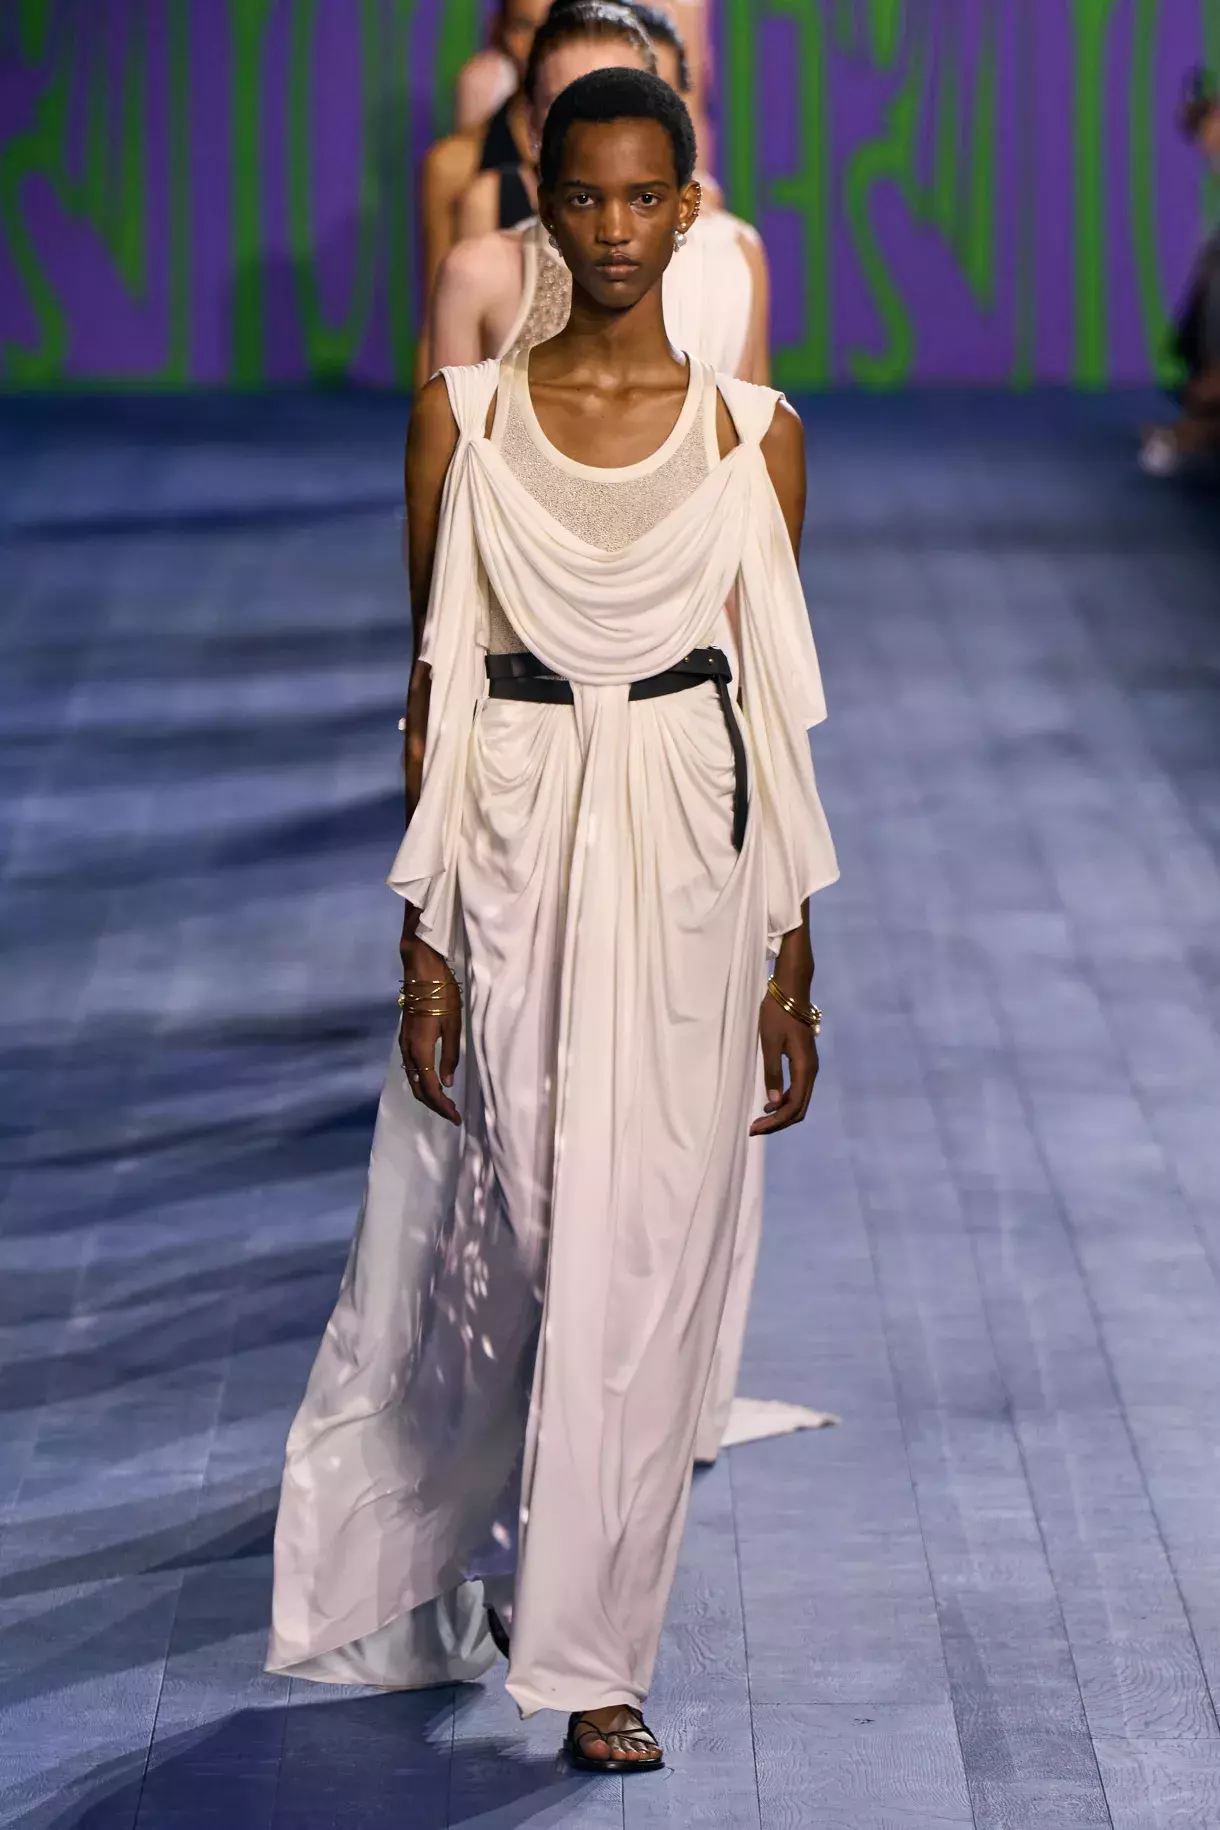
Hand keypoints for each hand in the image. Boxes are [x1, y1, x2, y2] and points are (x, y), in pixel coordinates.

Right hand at [398, 939, 461, 1125]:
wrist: (422, 971)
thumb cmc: (442, 995)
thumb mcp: (453, 1026)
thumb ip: (450, 1056)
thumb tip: (447, 1083)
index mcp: (420, 1050)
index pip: (429, 1087)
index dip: (442, 1106)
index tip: (456, 1118)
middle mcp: (408, 1051)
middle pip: (417, 1087)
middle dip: (434, 1104)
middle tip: (452, 1114)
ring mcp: (404, 1044)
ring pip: (412, 1078)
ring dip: (427, 1094)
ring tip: (445, 1103)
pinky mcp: (405, 1037)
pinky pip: (411, 1068)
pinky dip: (421, 1081)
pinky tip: (432, 1081)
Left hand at [751, 990, 817, 1135]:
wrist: (791, 992)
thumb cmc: (777, 1015)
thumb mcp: (770, 1044)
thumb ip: (773, 1073)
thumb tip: (775, 1102)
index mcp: (804, 1069)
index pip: (793, 1106)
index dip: (775, 1121)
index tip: (754, 1127)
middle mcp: (811, 1071)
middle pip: (799, 1108)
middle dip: (778, 1122)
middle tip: (754, 1129)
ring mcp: (810, 1067)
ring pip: (800, 1101)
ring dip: (781, 1113)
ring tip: (760, 1119)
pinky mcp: (805, 1062)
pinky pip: (798, 1090)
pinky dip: (786, 1101)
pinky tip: (771, 1103)